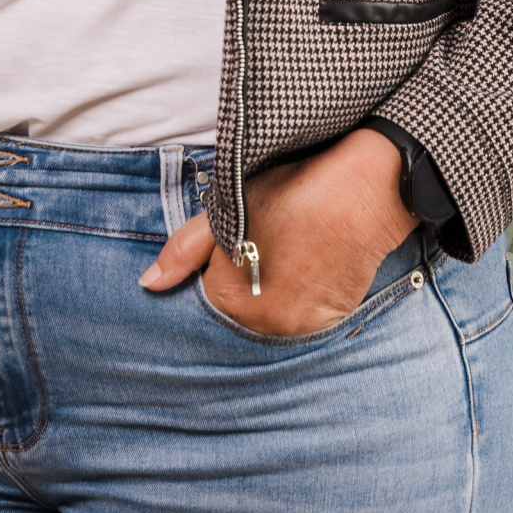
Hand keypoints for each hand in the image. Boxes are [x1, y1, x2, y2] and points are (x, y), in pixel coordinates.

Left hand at [139, 128, 418, 335]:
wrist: (365, 186)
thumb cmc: (293, 188)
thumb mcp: (229, 207)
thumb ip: (184, 250)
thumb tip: (147, 284)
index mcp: (232, 300)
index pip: (206, 293)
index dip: (217, 261)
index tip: (237, 236)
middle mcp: (266, 325)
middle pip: (238, 307)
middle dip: (242, 278)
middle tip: (267, 240)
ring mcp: (303, 326)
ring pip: (270, 311)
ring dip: (272, 288)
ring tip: (291, 248)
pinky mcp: (334, 321)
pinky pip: (303, 314)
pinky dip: (301, 293)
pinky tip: (310, 260)